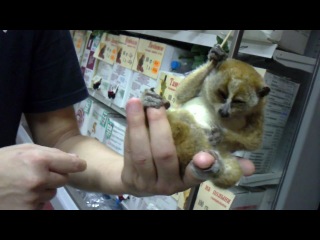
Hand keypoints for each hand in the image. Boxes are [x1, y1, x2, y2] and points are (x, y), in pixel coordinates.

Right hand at [0, 144, 85, 209]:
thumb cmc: (2, 163)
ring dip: (44, 189)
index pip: (72, 164)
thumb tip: (76, 160)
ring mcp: (33, 197)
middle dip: (55, 176)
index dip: (77, 165)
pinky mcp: (28, 210)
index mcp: (38, 160)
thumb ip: (51, 153)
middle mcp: (39, 179)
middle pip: (63, 180)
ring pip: (52, 193)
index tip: (80, 165)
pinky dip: (35, 200)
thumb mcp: (24, 150)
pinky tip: (21, 195)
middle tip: (38, 173)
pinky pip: (41, 204)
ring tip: (26, 184)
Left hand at [122, 98, 254, 195]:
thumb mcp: (194, 163)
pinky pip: (129, 150)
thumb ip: (218, 160)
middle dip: (160, 128)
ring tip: (136, 102)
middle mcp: (168, 184)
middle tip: (156, 105)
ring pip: (142, 153)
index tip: (207, 156)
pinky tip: (132, 111)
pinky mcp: (130, 177)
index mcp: (187, 180)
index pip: (197, 175)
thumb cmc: (172, 165)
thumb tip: (252, 167)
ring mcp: (147, 181)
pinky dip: (130, 129)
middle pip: (164, 156)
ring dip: (138, 125)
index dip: (202, 167)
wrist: (140, 180)